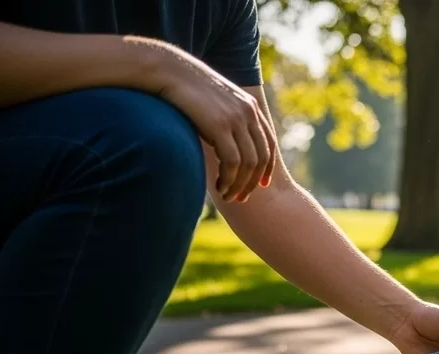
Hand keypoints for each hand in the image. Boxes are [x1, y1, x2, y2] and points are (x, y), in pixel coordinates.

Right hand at [145, 42, 275, 201]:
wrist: (169, 70)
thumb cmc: (186, 89)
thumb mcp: (214, 104)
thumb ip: (226, 121)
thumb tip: (225, 143)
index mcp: (251, 107)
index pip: (269, 143)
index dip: (267, 167)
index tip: (261, 184)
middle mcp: (249, 112)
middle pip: (261, 157)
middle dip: (252, 182)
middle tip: (242, 197)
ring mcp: (236, 119)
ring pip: (248, 163)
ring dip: (239, 185)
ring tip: (228, 197)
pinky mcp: (220, 126)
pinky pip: (233, 162)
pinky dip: (229, 179)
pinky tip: (220, 189)